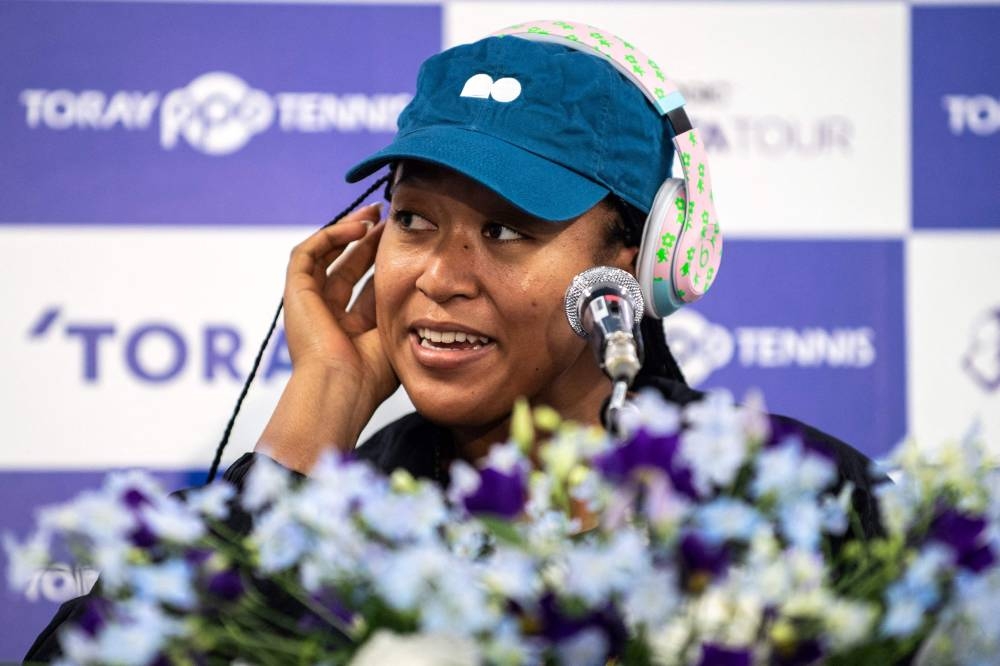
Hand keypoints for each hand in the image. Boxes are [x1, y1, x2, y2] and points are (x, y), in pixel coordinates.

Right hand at [258, 203, 395, 470]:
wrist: (341, 388)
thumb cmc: (372, 376)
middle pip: (346, 266)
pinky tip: (358, 228)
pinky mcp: (295, 294)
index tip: (401, 242)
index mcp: (350, 331)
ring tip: (373, 215)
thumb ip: (406, 316)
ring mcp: (308, 305)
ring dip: (347, 231)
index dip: (382, 261)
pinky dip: (331, 236)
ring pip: (324, 255)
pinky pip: (307, 253)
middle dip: (367, 240)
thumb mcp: (397, 339)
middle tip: (387, 217)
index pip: (366, 286)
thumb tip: (431, 299)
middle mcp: (327, 316)